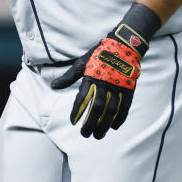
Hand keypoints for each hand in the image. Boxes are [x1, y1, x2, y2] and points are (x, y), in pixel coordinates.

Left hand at [50, 4, 158, 138]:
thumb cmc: (99, 55)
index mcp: (91, 77)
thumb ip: (68, 77)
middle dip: (90, 123)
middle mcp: (104, 84)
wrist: (122, 46)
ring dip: (104, 125)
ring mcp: (118, 87)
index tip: (73, 122)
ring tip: (98, 135)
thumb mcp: (81, 63)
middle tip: (85, 135)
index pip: (82, 98)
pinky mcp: (129, 89)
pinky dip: (120, 118)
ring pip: (111, 111)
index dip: (77, 111)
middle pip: (97, 108)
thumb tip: (53, 86)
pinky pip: (125, 107)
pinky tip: (114, 127)